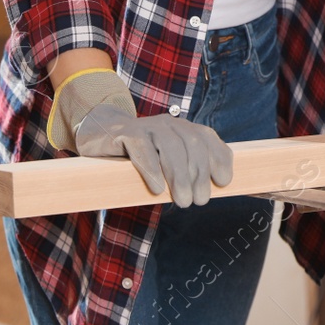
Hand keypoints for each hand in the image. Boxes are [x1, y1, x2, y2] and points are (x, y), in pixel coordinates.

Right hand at [74, 105, 233, 208]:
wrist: (101, 133)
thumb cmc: (140, 155)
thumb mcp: (166, 161)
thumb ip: (185, 171)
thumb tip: (206, 193)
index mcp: (183, 128)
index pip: (207, 139)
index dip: (219, 158)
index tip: (224, 182)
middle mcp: (169, 124)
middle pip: (192, 145)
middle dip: (200, 174)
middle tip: (200, 200)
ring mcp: (148, 126)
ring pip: (170, 147)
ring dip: (180, 176)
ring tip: (183, 201)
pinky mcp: (126, 133)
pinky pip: (142, 149)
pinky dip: (152, 169)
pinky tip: (158, 188)